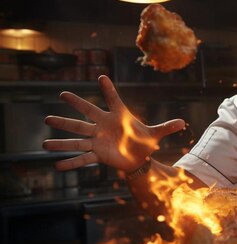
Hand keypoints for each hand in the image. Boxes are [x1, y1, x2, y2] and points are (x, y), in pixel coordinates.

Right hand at [43, 75, 185, 171]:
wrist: (138, 157)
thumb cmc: (143, 141)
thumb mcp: (155, 134)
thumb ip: (167, 127)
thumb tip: (184, 122)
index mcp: (118, 117)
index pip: (113, 100)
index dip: (109, 89)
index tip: (102, 76)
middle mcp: (103, 127)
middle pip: (86, 116)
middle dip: (74, 108)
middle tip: (60, 95)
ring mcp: (98, 141)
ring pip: (77, 138)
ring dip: (62, 139)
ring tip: (44, 140)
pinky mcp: (98, 155)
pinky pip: (82, 159)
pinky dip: (70, 163)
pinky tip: (56, 167)